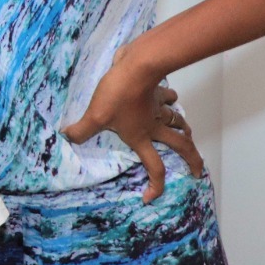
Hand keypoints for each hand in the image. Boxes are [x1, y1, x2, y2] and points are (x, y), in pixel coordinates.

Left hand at [62, 48, 204, 202]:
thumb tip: (67, 138)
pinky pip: (168, 97)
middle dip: (192, 160)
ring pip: (178, 121)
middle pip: (181, 147)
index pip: (155, 168)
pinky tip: (169, 97)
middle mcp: (154, 126)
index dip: (156, 186)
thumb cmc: (118, 94)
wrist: (138, 66)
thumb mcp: (96, 115)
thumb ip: (82, 130)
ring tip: (187, 134)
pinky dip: (171, 99)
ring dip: (183, 129)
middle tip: (197, 171)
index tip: (151, 198)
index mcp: (141, 137)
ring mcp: (158, 108)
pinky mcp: (157, 90)